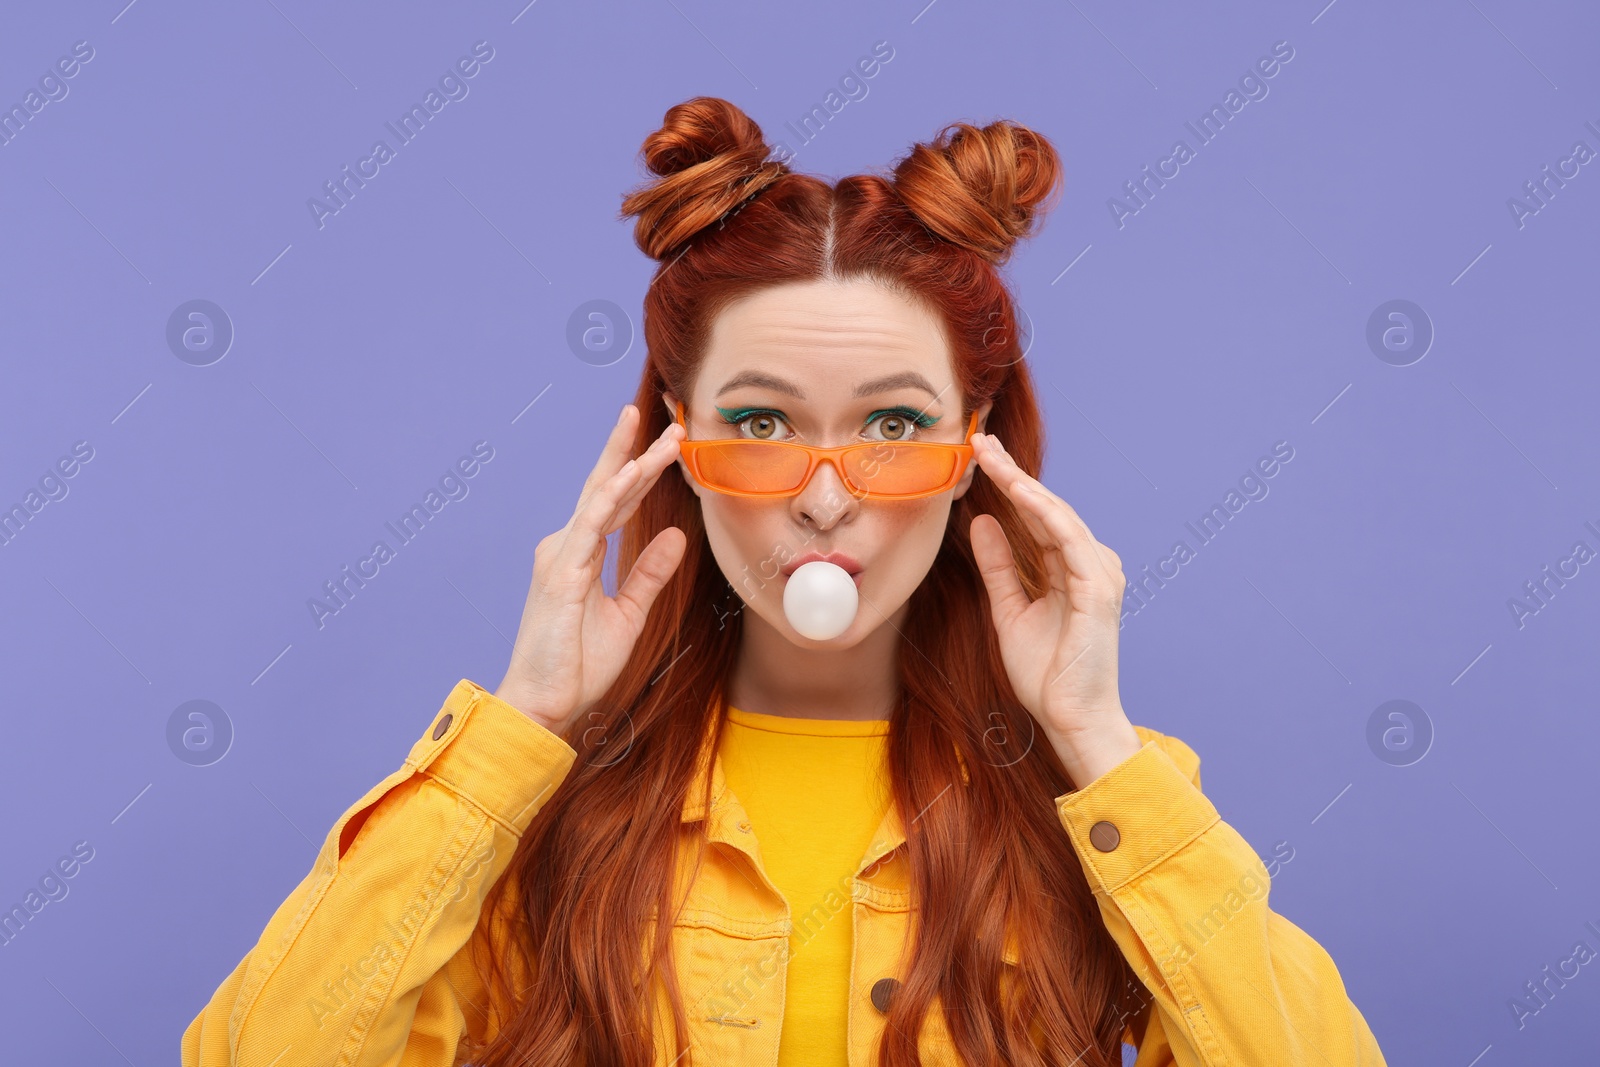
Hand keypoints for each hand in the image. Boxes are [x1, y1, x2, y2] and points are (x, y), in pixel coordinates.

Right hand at [493, 403, 686, 734]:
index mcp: (582, 554)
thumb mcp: (629, 614)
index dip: (644, 472)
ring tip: (663, 437)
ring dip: (634, 464)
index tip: (671, 445)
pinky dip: (611, 497)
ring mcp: (561, 556)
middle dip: (638, 452)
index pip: (618, 503)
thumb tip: (676, 535)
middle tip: (670, 421)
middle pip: (609, 488)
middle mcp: (567, 546)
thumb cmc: (577, 665)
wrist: (544, 704)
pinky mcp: (562, 574)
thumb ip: (649, 574)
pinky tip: (631, 474)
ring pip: (602, 498)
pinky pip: (590, 526)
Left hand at [968, 432, 1141, 787]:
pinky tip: (1017, 491)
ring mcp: (1098, 573)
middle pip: (1046, 507)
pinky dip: (1042, 511)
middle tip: (982, 440)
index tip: (980, 457)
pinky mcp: (1098, 588)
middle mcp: (1089, 564)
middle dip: (1013, 473)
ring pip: (1056, 515)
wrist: (1070, 718)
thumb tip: (982, 524)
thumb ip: (999, 567)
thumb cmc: (1047, 674)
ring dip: (1023, 483)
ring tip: (992, 457)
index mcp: (1070, 569)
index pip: (1036, 517)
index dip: (1009, 485)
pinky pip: (1068, 538)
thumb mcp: (1009, 611)